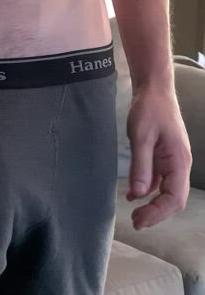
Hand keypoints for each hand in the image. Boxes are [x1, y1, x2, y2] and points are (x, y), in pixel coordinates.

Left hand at [126, 86, 192, 229]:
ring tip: (135, 214)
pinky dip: (147, 189)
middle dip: (156, 213)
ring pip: (166, 190)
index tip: (139, 220)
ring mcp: (171, 161)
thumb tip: (138, 194)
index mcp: (179, 161)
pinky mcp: (162, 156)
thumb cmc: (150, 110)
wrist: (154, 90)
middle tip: (136, 222)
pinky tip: (133, 196)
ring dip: (152, 204)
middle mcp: (179, 164)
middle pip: (172, 198)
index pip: (174, 197)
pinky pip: (157, 179)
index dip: (158, 212)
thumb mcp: (141, 137)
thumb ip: (141, 165)